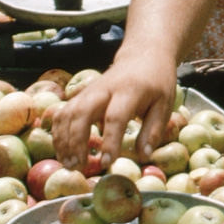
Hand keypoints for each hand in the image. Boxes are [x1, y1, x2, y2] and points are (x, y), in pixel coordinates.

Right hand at [50, 49, 178, 170]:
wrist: (142, 56)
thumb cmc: (156, 84)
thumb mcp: (164, 104)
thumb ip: (153, 130)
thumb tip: (144, 156)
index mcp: (129, 91)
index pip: (115, 117)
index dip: (109, 141)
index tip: (106, 163)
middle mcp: (104, 89)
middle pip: (83, 113)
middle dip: (76, 141)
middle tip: (78, 166)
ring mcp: (89, 91)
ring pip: (68, 113)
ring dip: (64, 140)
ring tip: (68, 164)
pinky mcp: (80, 95)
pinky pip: (63, 113)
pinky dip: (58, 133)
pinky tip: (62, 152)